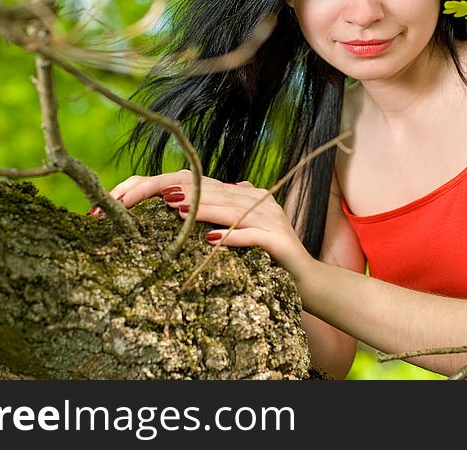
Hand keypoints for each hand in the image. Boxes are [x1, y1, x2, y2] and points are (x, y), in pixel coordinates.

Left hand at [107, 171, 313, 276]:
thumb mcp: (246, 231)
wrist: (308, 280)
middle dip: (188, 194)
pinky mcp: (278, 240)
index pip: (213, 187)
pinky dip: (230, 238)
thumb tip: (205, 202)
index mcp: (251, 196)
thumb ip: (230, 213)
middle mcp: (260, 202)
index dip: (186, 186)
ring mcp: (271, 219)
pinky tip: (210, 240)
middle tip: (160, 195)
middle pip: (218, 194)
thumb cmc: (270, 258)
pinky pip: (251, 237)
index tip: (158, 191)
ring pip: (231, 211)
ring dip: (203, 210)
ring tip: (177, 209)